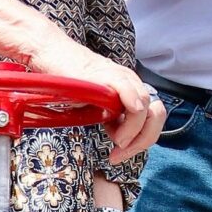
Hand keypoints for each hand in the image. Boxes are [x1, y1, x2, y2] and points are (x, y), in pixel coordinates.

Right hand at [30, 41, 165, 162]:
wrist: (54, 57)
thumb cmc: (74, 82)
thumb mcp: (100, 108)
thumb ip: (115, 122)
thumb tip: (123, 143)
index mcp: (134, 93)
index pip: (153, 121)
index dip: (142, 142)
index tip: (120, 154)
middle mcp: (133, 84)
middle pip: (156, 115)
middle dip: (141, 140)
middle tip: (120, 152)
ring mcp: (121, 78)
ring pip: (144, 107)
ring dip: (132, 131)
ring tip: (115, 140)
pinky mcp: (106, 74)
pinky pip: (127, 89)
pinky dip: (132, 104)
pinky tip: (121, 120)